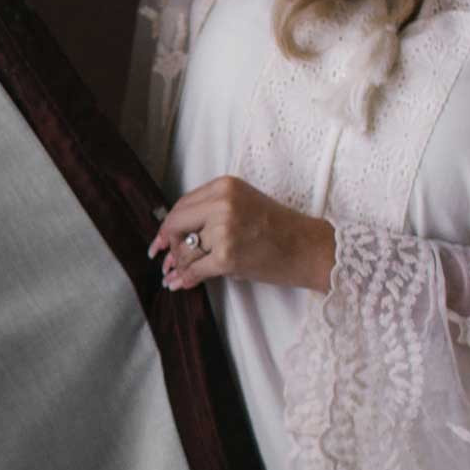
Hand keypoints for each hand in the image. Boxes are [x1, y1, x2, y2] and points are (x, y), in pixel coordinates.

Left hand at [149, 177, 337, 293]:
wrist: (310, 248)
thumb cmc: (278, 230)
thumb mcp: (242, 206)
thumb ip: (209, 214)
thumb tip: (171, 237)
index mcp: (224, 186)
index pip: (183, 204)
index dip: (168, 225)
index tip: (159, 240)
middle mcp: (222, 202)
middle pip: (177, 224)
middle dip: (168, 245)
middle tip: (164, 260)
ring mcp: (225, 229)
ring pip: (185, 250)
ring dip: (180, 266)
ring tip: (173, 275)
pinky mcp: (228, 255)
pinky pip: (195, 269)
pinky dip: (187, 278)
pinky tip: (181, 284)